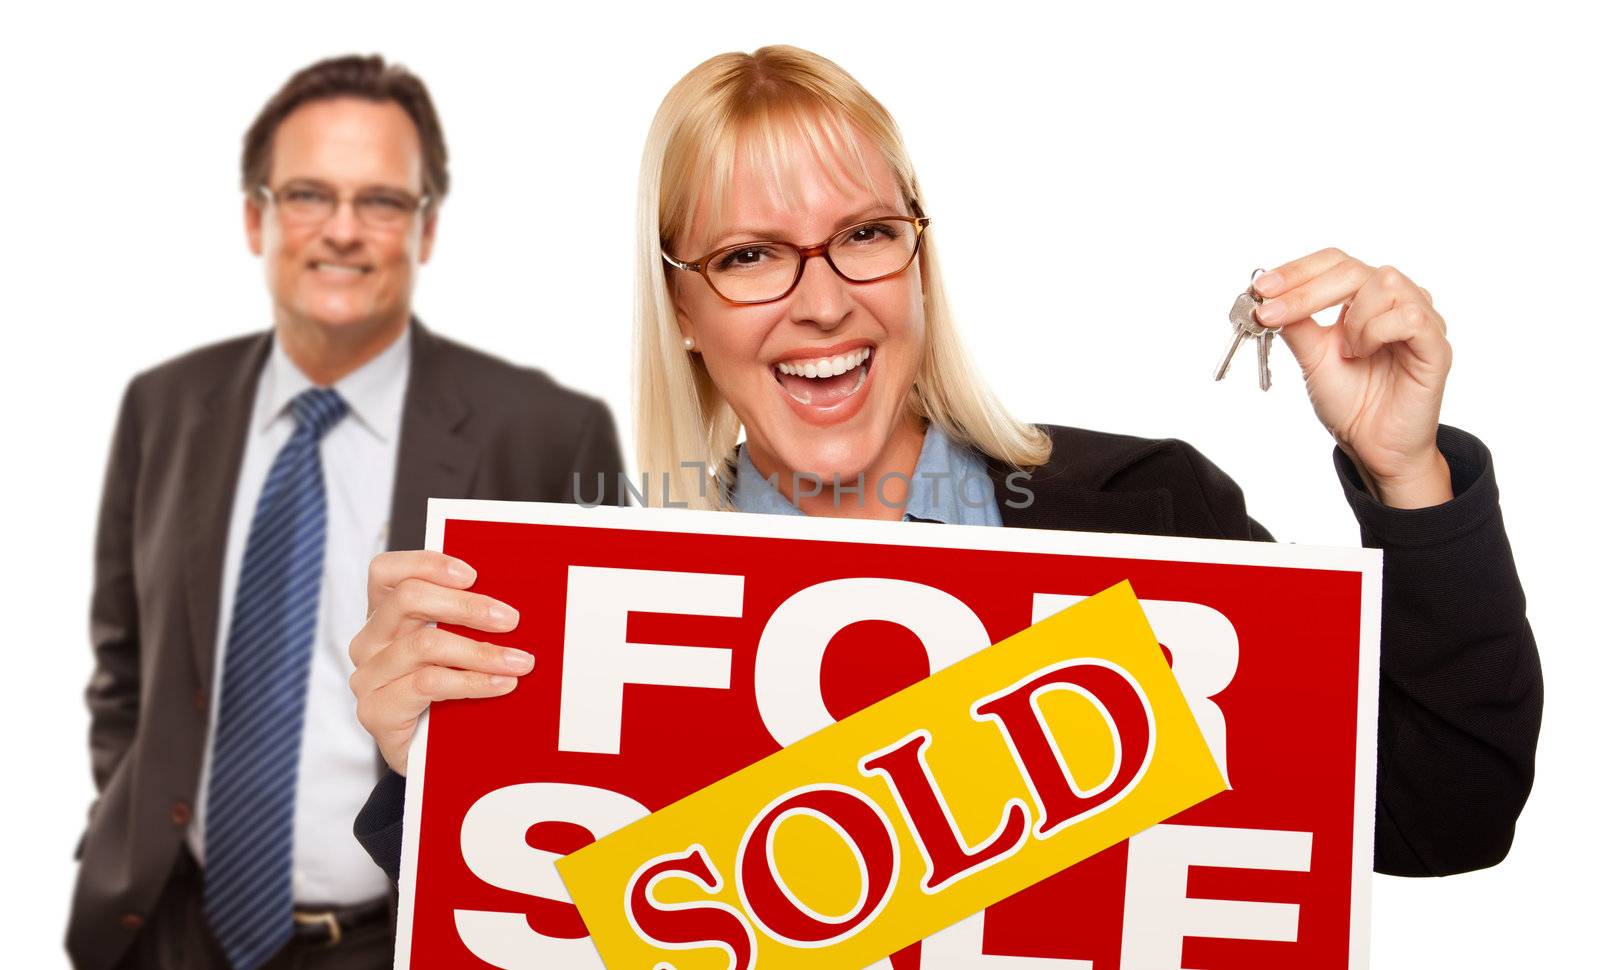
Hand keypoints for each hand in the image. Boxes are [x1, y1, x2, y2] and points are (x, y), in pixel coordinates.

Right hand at [348, 550, 530, 774]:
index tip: (472, 574)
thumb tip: (512, 601)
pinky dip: (471, 682)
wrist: (430, 761)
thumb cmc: (448, 695)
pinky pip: (427, 684)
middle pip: (408, 599)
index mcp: (384, 616)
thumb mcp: (456, 649)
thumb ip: (466, 621)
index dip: (427, 563)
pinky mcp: (375, 711)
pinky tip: (501, 684)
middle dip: (466, 606)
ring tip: (519, 661)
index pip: (387, 572)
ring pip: (424, 645)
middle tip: (510, 619)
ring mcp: (368, 677)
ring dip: (481, 651)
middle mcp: (369, 642)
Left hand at [1252, 248, 1453, 508]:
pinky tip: (1364, 354)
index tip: (1261, 288)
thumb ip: (1296, 325)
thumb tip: (1267, 297)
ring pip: (1385, 284)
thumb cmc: (1350, 400)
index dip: (1297, 270)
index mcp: (1365, 298)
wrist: (1372, 445)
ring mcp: (1420, 319)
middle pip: (1354, 268)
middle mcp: (1395, 300)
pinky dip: (1376, 332)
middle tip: (1272, 312)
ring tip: (1347, 352)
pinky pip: (1409, 317)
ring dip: (1352, 319)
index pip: (1334, 263)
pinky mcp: (1436, 345)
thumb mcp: (1311, 358)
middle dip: (1306, 289)